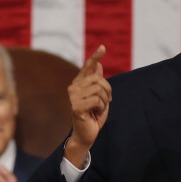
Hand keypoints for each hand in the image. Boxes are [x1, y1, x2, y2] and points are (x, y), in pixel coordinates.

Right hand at [66, 45, 111, 166]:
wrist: (87, 134)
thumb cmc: (93, 115)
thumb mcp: (99, 96)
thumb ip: (97, 81)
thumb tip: (98, 65)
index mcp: (78, 83)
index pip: (88, 67)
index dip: (95, 57)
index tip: (103, 47)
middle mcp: (73, 88)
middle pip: (98, 79)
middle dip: (107, 90)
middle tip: (106, 101)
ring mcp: (73, 97)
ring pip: (99, 89)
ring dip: (104, 100)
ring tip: (99, 108)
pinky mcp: (76, 106)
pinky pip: (97, 100)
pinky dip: (101, 107)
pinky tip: (95, 113)